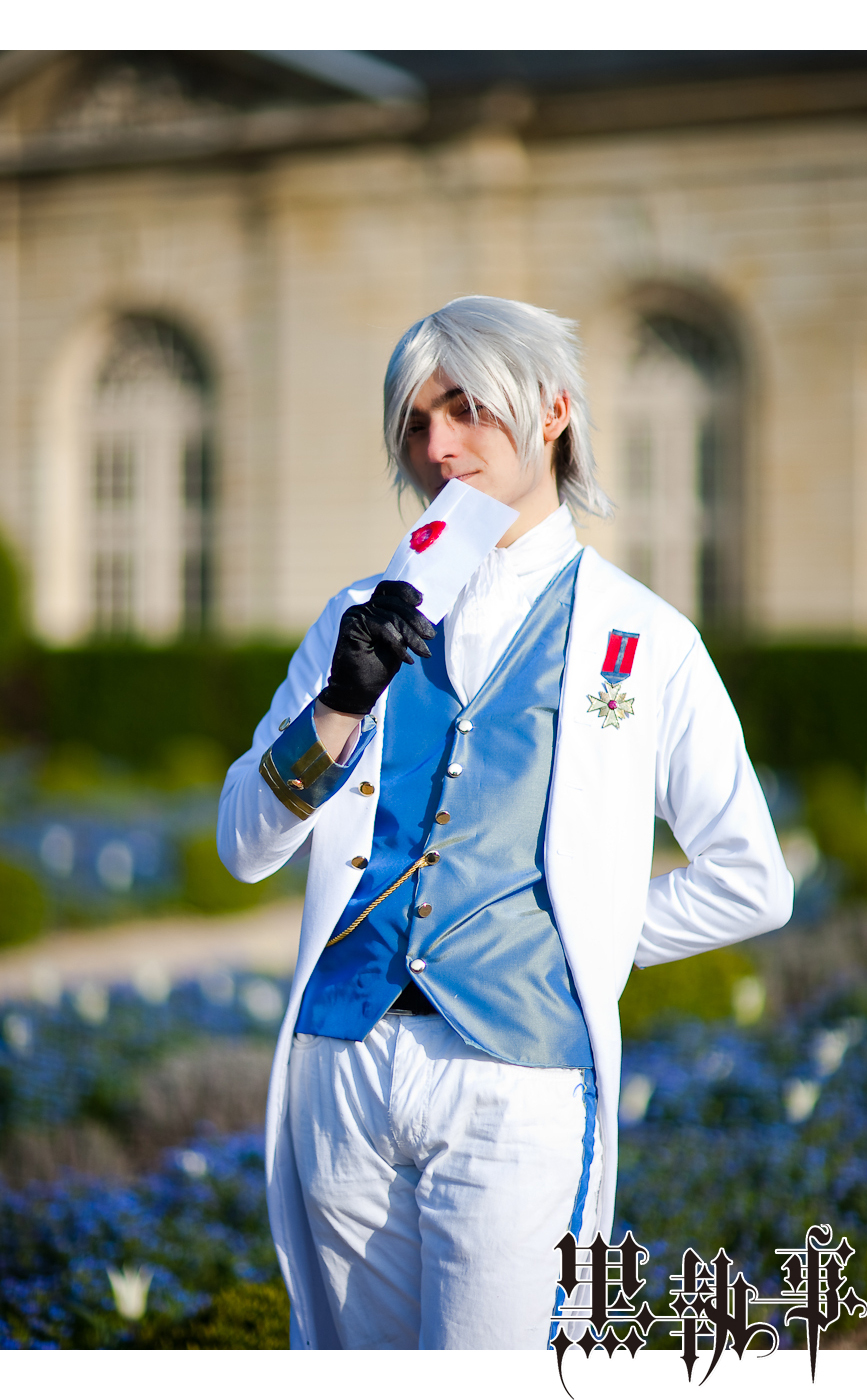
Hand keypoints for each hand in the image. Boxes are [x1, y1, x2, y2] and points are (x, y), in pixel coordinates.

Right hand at [318, 581, 435, 715]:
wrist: (356, 693)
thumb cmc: (377, 669)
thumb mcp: (397, 642)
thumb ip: (403, 624)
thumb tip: (420, 608)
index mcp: (371, 609)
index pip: (388, 589)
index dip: (405, 590)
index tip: (421, 600)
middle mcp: (361, 609)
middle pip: (394, 602)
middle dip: (416, 620)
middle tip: (431, 637)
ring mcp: (354, 615)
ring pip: (391, 616)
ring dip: (411, 636)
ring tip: (424, 652)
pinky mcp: (351, 625)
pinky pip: (383, 627)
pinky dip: (398, 643)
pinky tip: (406, 658)